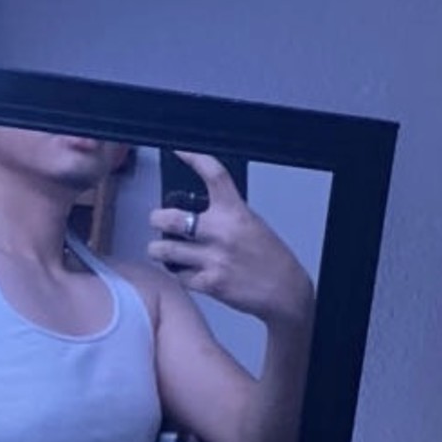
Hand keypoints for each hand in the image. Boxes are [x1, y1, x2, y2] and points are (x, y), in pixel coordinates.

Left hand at [148, 149, 312, 323]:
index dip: (193, 157)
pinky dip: (178, 274)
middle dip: (157, 220)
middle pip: (172, 218)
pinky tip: (185, 272)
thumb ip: (224, 215)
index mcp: (235, 211)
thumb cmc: (269, 257)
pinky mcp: (209, 283)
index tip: (179, 150)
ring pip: (165, 250)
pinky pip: (178, 276)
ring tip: (161, 250)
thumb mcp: (250, 223)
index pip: (214, 174)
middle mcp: (222, 232)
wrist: (284, 291)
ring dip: (158, 250)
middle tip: (157, 221)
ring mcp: (213, 258)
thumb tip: (195, 211)